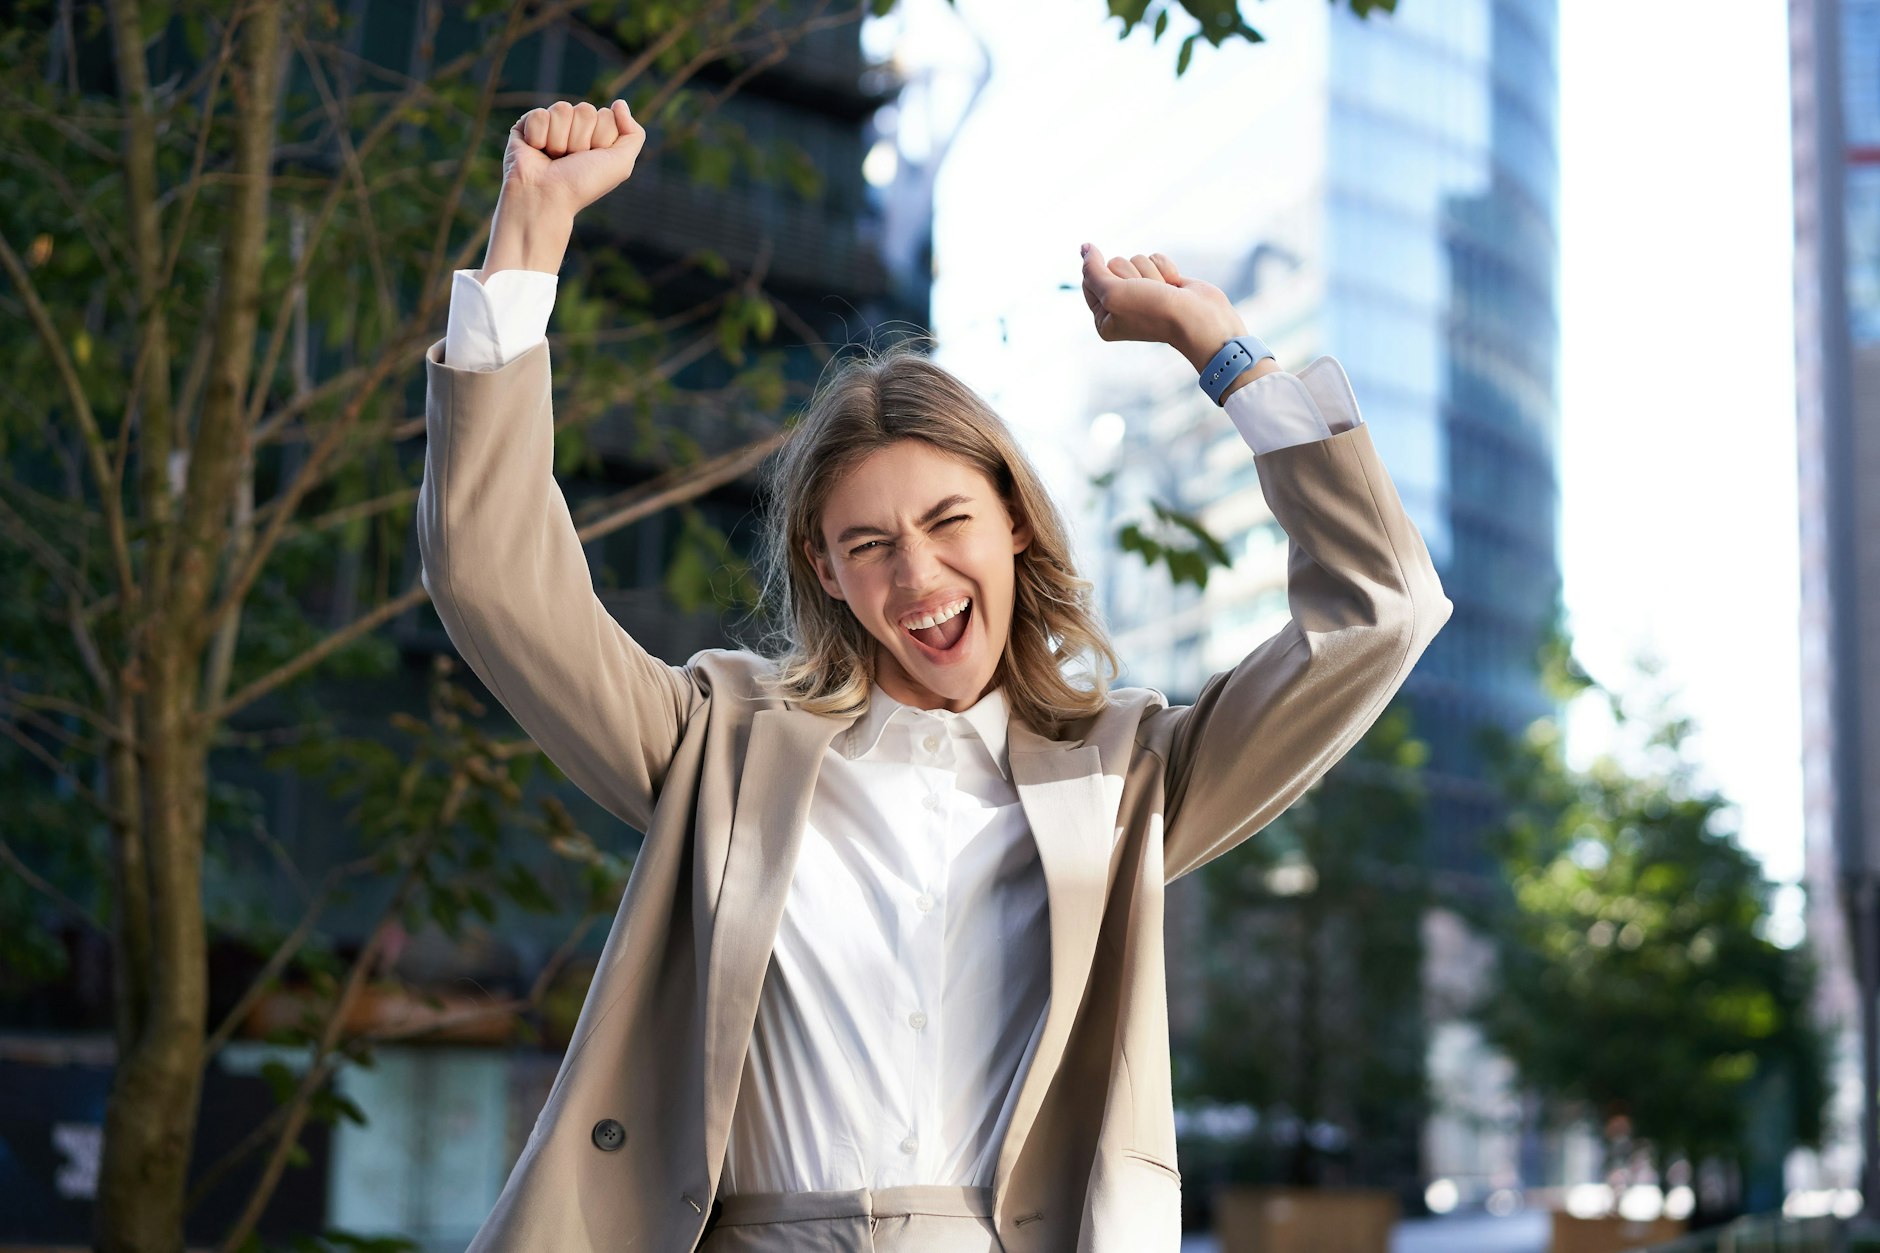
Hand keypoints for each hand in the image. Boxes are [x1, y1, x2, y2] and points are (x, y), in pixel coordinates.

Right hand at [503, 99, 646, 217]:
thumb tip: (619, 103)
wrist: (546, 196)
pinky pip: (539, 114)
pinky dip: (539, 136)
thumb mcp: (620, 164)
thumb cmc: (582, 184)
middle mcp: (575, 129)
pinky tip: (537, 150)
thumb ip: (633, 134)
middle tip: (571, 160)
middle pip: (585, 110)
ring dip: (560, 140)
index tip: (592, 159)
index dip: (601, 138)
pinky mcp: (527, 124)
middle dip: (580, 139)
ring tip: (554, 158)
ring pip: (562, 109)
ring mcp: (552, 125)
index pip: (607, 115)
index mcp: (597, 136)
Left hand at [1079, 244, 1246, 368]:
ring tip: (1162, 292)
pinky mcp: (1163, 281)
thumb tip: (1084, 247)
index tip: (1123, 293)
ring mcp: (1143, 293)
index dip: (1105, 277)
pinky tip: (1174, 285)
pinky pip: (1154, 258)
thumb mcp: (1112, 293)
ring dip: (1150, 273)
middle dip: (1131, 275)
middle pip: (1113, 265)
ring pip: (1136, 259)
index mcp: (1104, 319)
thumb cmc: (1153, 312)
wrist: (1198, 318)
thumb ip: (1092, 270)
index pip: (1089, 279)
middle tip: (1146, 294)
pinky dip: (1165, 268)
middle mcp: (1122, 306)